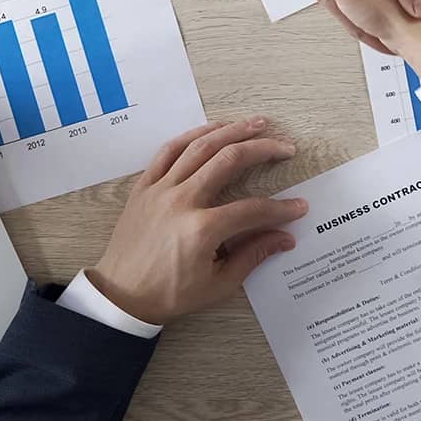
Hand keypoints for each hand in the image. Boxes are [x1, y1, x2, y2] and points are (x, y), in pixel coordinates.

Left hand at [88, 119, 306, 325]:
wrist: (121, 296)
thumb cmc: (169, 295)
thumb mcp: (217, 285)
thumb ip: (253, 256)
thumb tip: (285, 238)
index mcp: (201, 230)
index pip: (253, 209)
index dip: (281, 209)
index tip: (299, 207)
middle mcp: (181, 201)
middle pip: (229, 160)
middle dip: (263, 150)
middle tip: (285, 147)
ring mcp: (160, 190)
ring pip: (200, 147)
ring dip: (231, 131)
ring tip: (256, 124)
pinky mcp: (144, 186)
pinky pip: (169, 151)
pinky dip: (192, 136)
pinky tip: (212, 130)